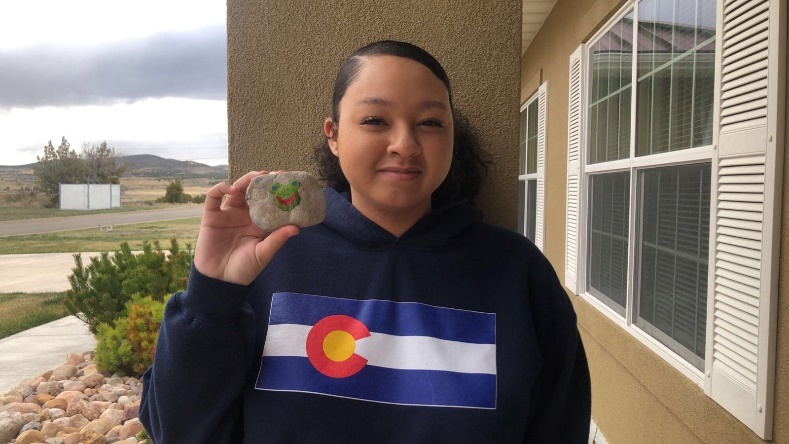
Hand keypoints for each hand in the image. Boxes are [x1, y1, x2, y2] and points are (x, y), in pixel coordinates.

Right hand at [194, 170, 299, 284]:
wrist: (220, 281)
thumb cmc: (244, 269)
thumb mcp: (263, 254)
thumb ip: (277, 240)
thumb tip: (296, 228)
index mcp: (258, 223)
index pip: (268, 202)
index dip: (276, 192)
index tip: (288, 182)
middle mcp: (244, 215)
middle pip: (253, 192)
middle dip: (263, 181)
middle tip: (274, 174)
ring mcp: (227, 214)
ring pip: (236, 190)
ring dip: (246, 180)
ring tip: (257, 176)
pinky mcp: (211, 216)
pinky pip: (214, 197)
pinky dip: (221, 188)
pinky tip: (231, 188)